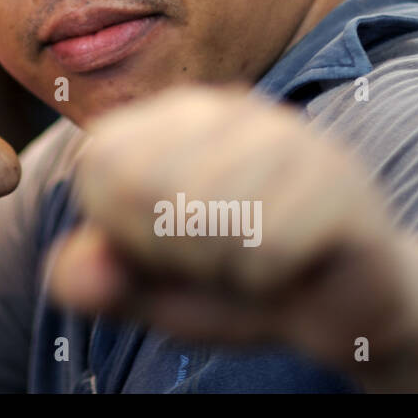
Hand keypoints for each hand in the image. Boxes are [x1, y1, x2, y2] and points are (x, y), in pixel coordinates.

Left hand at [47, 85, 417, 369]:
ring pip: (205, 216)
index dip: (121, 230)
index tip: (166, 247)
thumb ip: (97, 282)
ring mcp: (289, 134)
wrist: (343, 310)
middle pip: (144, 186)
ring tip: (255, 261)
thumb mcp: (147, 289)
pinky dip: (270, 278)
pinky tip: (293, 268)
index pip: (99, 164)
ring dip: (225, 268)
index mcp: (171, 117)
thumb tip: (74, 278)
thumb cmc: (232, 283)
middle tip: (218, 258)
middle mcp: (227, 107)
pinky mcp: (339, 176)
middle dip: (171, 251)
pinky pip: (268, 244)